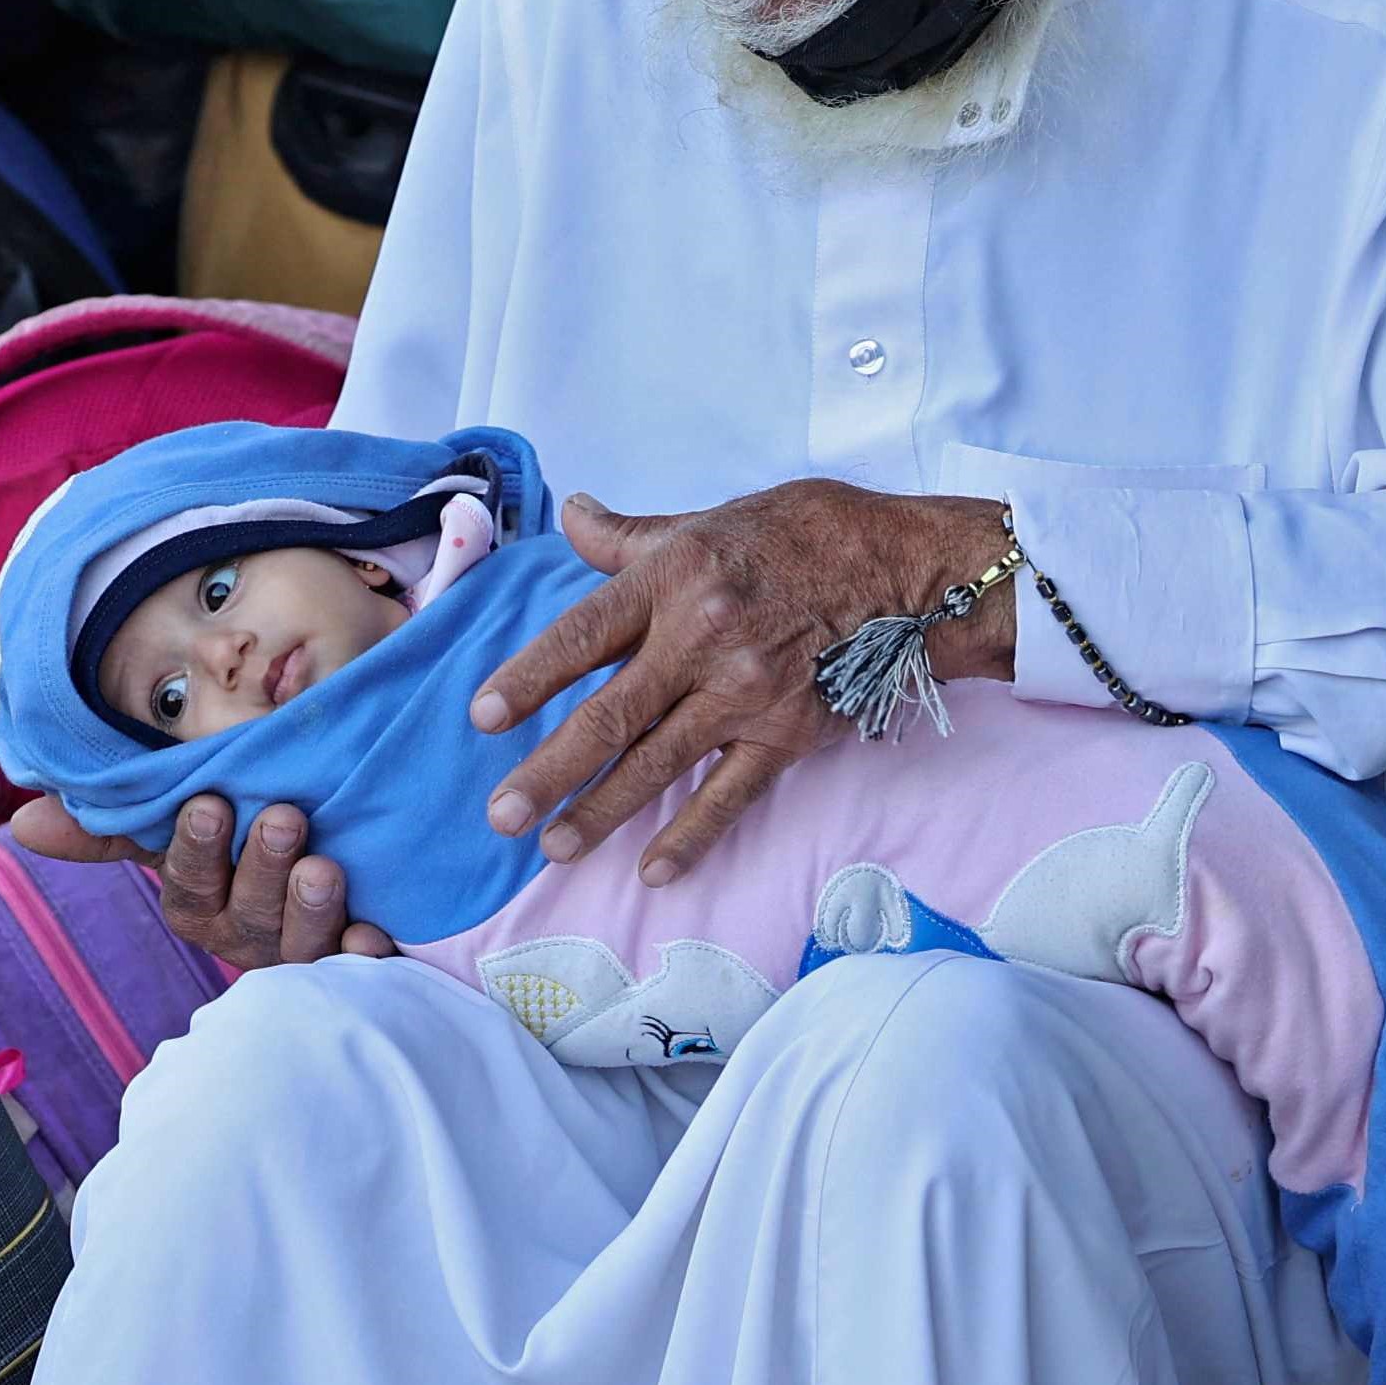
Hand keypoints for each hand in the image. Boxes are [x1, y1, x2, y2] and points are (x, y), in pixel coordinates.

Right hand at [9, 794, 395, 971]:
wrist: (327, 855)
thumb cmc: (239, 845)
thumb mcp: (179, 826)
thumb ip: (110, 826)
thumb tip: (24, 823)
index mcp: (199, 906)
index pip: (189, 886)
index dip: (198, 850)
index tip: (211, 803)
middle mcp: (244, 937)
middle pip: (247, 914)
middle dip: (263, 869)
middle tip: (283, 818)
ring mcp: (298, 956)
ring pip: (297, 943)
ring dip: (309, 906)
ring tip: (323, 866)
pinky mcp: (351, 964)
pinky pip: (357, 970)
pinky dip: (363, 952)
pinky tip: (374, 932)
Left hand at [473, 485, 1013, 885]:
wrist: (902, 566)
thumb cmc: (797, 534)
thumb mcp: (705, 520)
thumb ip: (629, 537)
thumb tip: (571, 514)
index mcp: (672, 579)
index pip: (582, 636)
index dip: (530, 679)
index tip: (483, 718)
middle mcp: (703, 639)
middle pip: (610, 716)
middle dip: (548, 771)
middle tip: (500, 815)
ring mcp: (746, 693)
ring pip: (658, 765)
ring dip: (600, 813)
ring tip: (553, 849)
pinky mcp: (787, 733)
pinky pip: (730, 795)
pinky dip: (691, 836)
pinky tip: (653, 870)